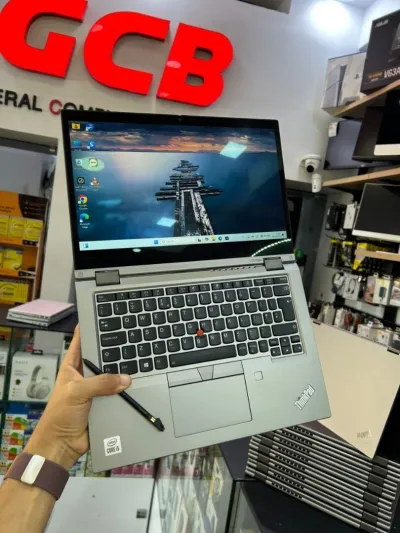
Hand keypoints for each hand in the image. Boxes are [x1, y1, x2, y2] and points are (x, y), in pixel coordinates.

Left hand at [25, 326, 130, 469]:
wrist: (63, 445)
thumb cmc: (60, 416)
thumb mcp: (77, 393)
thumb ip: (100, 383)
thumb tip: (125, 379)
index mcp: (73, 366)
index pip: (81, 340)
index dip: (91, 327)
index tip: (104, 314)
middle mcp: (86, 374)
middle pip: (103, 356)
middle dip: (115, 350)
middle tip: (131, 337)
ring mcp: (97, 389)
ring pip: (114, 375)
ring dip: (124, 372)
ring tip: (139, 359)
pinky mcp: (107, 402)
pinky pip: (120, 393)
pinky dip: (128, 391)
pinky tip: (139, 383)